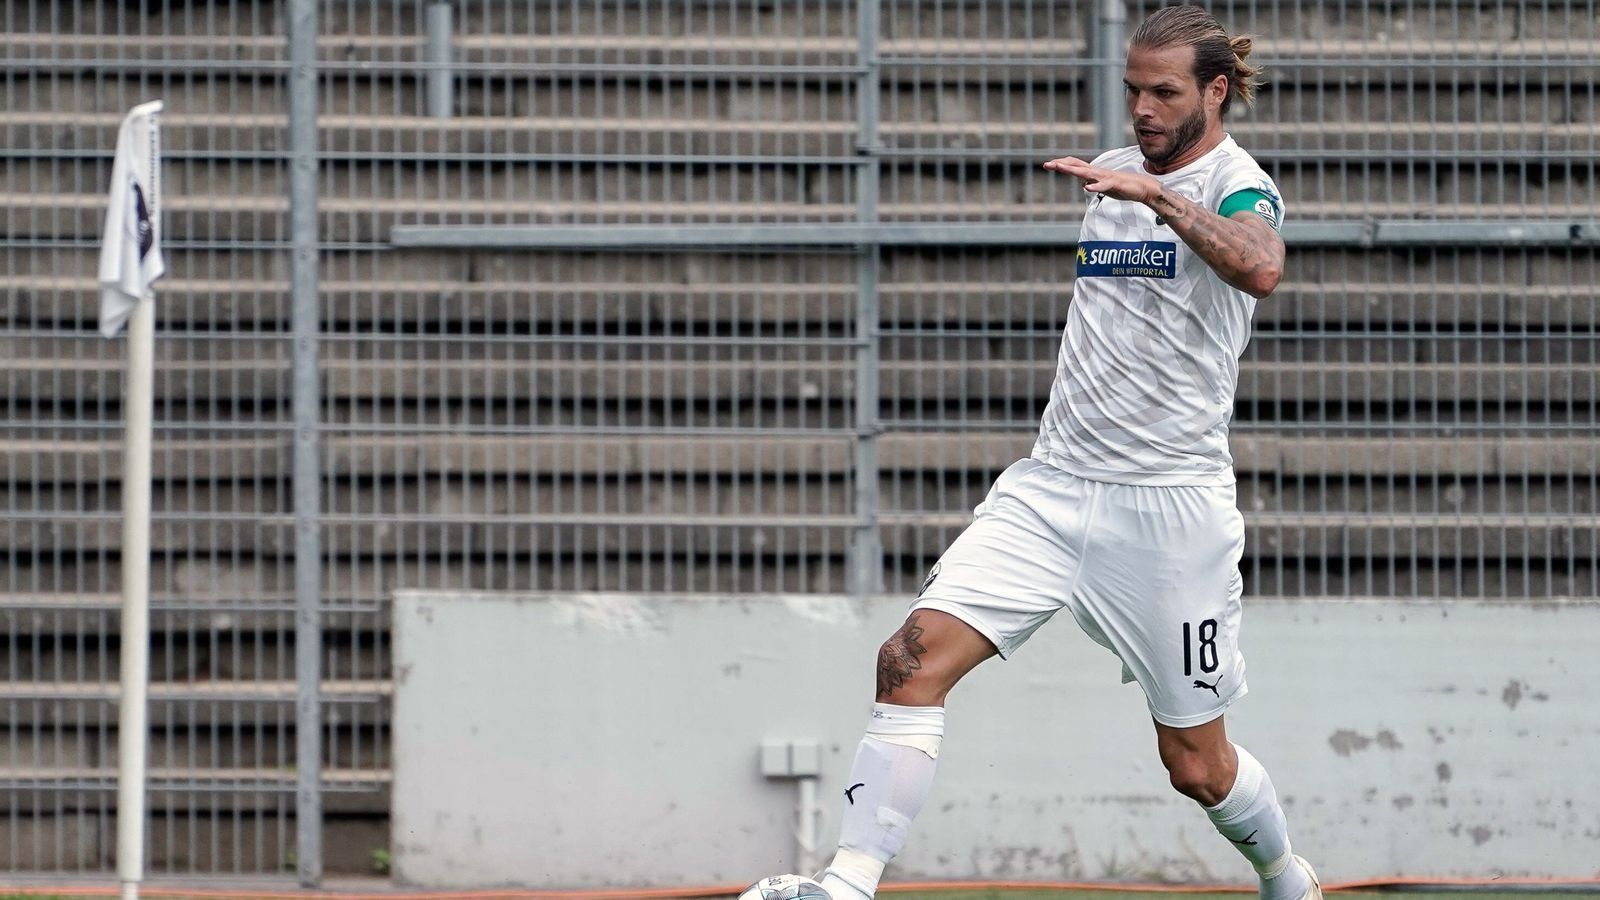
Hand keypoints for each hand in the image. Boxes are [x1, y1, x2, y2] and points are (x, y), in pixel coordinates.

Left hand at [1043, 156, 1161, 204]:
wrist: (1141, 187)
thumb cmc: (1121, 186)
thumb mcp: (1102, 186)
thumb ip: (1092, 183)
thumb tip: (1083, 184)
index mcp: (1094, 173)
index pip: (1075, 165)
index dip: (1062, 165)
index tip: (1048, 165)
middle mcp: (1098, 172)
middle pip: (1077, 165)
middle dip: (1062, 164)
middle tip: (1047, 164)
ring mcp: (1106, 177)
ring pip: (1087, 173)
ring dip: (1073, 171)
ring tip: (1060, 168)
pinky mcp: (1115, 184)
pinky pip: (1104, 185)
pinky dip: (1095, 186)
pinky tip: (1087, 188)